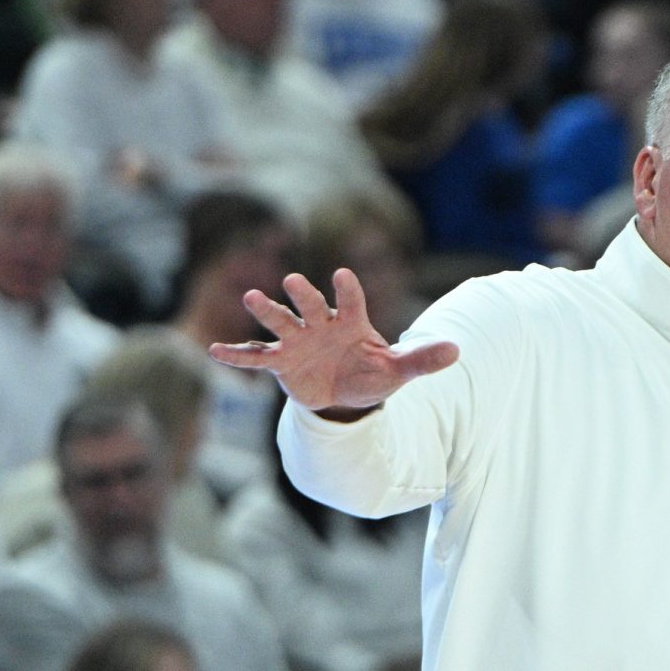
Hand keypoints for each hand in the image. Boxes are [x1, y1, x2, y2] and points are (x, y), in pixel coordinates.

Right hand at [208, 269, 458, 413]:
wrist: (347, 395)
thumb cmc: (371, 372)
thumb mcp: (398, 370)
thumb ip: (422, 359)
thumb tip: (456, 351)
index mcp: (351, 322)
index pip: (351, 301)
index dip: (348, 290)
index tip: (344, 275)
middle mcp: (321, 324)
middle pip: (310, 305)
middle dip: (303, 294)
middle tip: (294, 280)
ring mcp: (298, 340)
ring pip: (281, 322)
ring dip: (267, 310)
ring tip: (250, 296)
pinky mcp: (281, 361)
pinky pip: (256, 356)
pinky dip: (237, 354)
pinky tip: (213, 350)